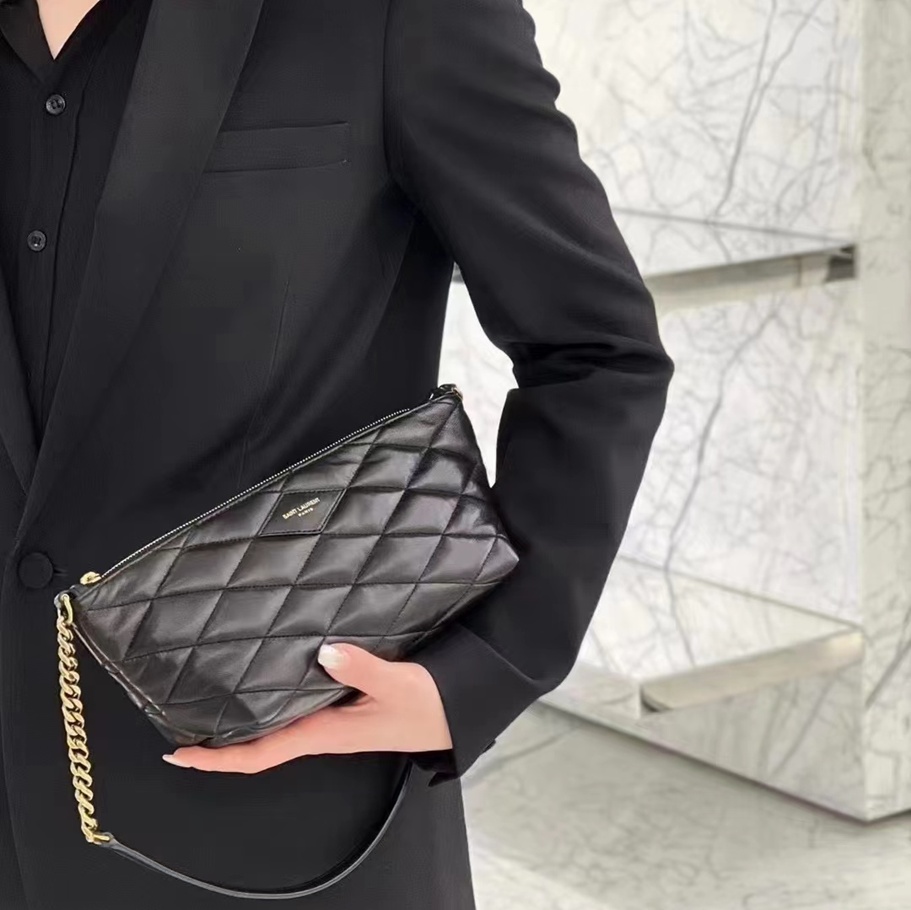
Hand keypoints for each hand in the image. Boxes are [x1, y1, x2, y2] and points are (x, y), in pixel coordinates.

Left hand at [161, 644, 452, 773]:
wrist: (454, 710)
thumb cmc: (425, 705)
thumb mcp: (396, 684)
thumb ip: (361, 668)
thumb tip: (323, 650)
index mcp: (324, 733)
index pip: (260, 754)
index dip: (218, 759)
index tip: (178, 755)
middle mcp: (318, 729)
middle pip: (256, 743)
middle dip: (218, 738)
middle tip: (179, 716)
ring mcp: (328, 718)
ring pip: (272, 723)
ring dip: (240, 717)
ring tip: (210, 692)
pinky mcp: (340, 703)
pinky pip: (293, 705)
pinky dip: (268, 696)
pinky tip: (262, 672)